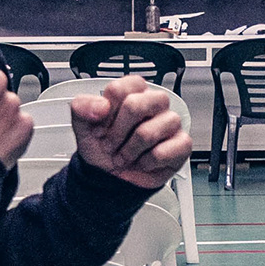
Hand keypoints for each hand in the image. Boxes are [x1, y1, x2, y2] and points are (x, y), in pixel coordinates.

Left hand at [70, 78, 192, 188]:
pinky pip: (161, 153)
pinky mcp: (182, 144)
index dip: (106, 113)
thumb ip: (82, 107)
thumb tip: (101, 106)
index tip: (100, 128)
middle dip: (117, 132)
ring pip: (148, 132)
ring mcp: (170, 122)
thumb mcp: (82, 125)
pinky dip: (145, 163)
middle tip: (111, 144)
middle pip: (135, 105)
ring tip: (125, 155)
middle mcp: (154, 103)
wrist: (110, 176)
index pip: (120, 89)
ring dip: (129, 151)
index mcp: (133, 92)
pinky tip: (142, 162)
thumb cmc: (102, 146)